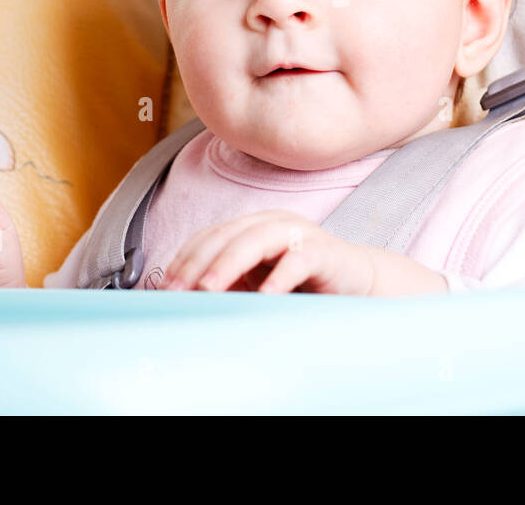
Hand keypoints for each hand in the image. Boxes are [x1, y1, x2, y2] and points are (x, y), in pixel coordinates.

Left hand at [162, 210, 380, 295]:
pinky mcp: (323, 251)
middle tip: (178, 291)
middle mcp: (272, 222)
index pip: (209, 236)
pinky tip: (264, 297)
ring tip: (208, 290)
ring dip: (228, 265)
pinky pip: (297, 260)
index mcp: (252, 226)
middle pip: (226, 235)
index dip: (185, 259)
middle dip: (198, 263)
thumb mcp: (257, 283)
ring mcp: (298, 233)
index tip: (165, 288)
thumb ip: (228, 286)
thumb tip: (184, 302)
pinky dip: (278, 278)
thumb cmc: (302, 285)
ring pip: (255, 240)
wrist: (358, 284)